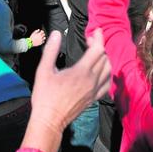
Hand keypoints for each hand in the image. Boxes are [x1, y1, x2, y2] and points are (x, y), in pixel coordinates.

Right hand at [23, 30, 110, 151]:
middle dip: (99, 46)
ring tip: (94, 54)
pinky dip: (107, 74)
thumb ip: (51, 50)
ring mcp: (94, 90)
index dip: (98, 38)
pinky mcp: (94, 98)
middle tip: (89, 41)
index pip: (98, 49)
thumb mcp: (44, 70)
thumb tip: (57, 33)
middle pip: (104, 57)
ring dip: (104, 58)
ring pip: (108, 70)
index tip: (95, 31)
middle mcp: (92, 80)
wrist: (50, 120)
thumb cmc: (45, 96)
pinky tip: (100, 72)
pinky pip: (107, 84)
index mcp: (81, 71)